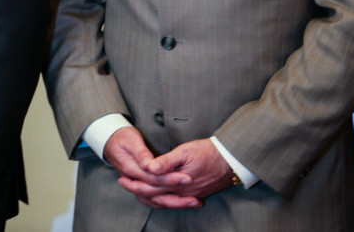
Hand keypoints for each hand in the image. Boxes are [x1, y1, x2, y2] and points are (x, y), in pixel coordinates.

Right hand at [103, 126, 194, 208]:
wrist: (110, 141)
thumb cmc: (123, 138)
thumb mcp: (131, 140)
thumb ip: (142, 154)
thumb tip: (151, 166)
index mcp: (130, 168)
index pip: (153, 178)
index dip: (171, 179)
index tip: (187, 178)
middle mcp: (133, 180)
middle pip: (156, 193)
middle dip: (177, 196)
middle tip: (196, 197)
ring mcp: (136, 184)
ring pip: (155, 200)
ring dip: (175, 203)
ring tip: (193, 202)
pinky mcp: (140, 185)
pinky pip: (154, 199)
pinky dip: (167, 202)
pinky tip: (181, 201)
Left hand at [118, 138, 234, 208]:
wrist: (231, 160)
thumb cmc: (208, 152)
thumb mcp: (185, 151)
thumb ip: (166, 161)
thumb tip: (149, 168)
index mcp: (177, 182)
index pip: (151, 188)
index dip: (135, 184)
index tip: (122, 178)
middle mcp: (183, 193)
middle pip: (155, 196)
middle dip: (137, 190)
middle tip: (123, 182)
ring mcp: (189, 195)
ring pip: (164, 201)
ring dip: (148, 196)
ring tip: (135, 189)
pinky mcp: (195, 195)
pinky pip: (174, 201)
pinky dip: (161, 199)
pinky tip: (155, 195)